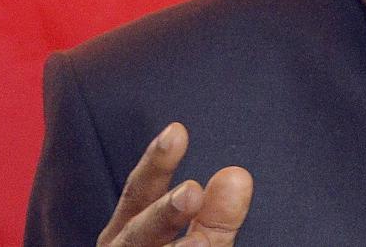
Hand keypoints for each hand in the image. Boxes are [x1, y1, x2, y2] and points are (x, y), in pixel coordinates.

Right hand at [97, 122, 253, 246]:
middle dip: (162, 215)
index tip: (178, 131)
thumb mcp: (197, 242)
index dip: (155, 164)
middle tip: (191, 191)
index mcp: (128, 235)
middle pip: (135, 235)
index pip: (138, 195)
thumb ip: (214, 216)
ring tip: (203, 245)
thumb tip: (237, 176)